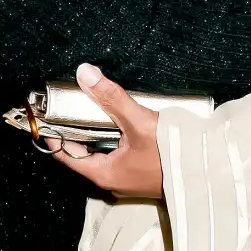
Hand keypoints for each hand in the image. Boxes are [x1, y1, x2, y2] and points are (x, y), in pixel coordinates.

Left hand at [48, 64, 162, 197]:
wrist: (207, 173)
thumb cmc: (171, 154)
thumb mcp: (137, 122)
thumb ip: (111, 97)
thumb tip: (84, 72)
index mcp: (103, 174)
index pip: (65, 154)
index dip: (53, 134)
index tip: (44, 115)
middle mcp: (112, 179)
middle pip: (83, 150)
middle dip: (77, 127)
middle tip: (70, 101)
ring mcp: (127, 176)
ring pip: (102, 150)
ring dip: (97, 129)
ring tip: (93, 103)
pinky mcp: (140, 170)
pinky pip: (117, 150)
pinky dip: (113, 134)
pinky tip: (120, 117)